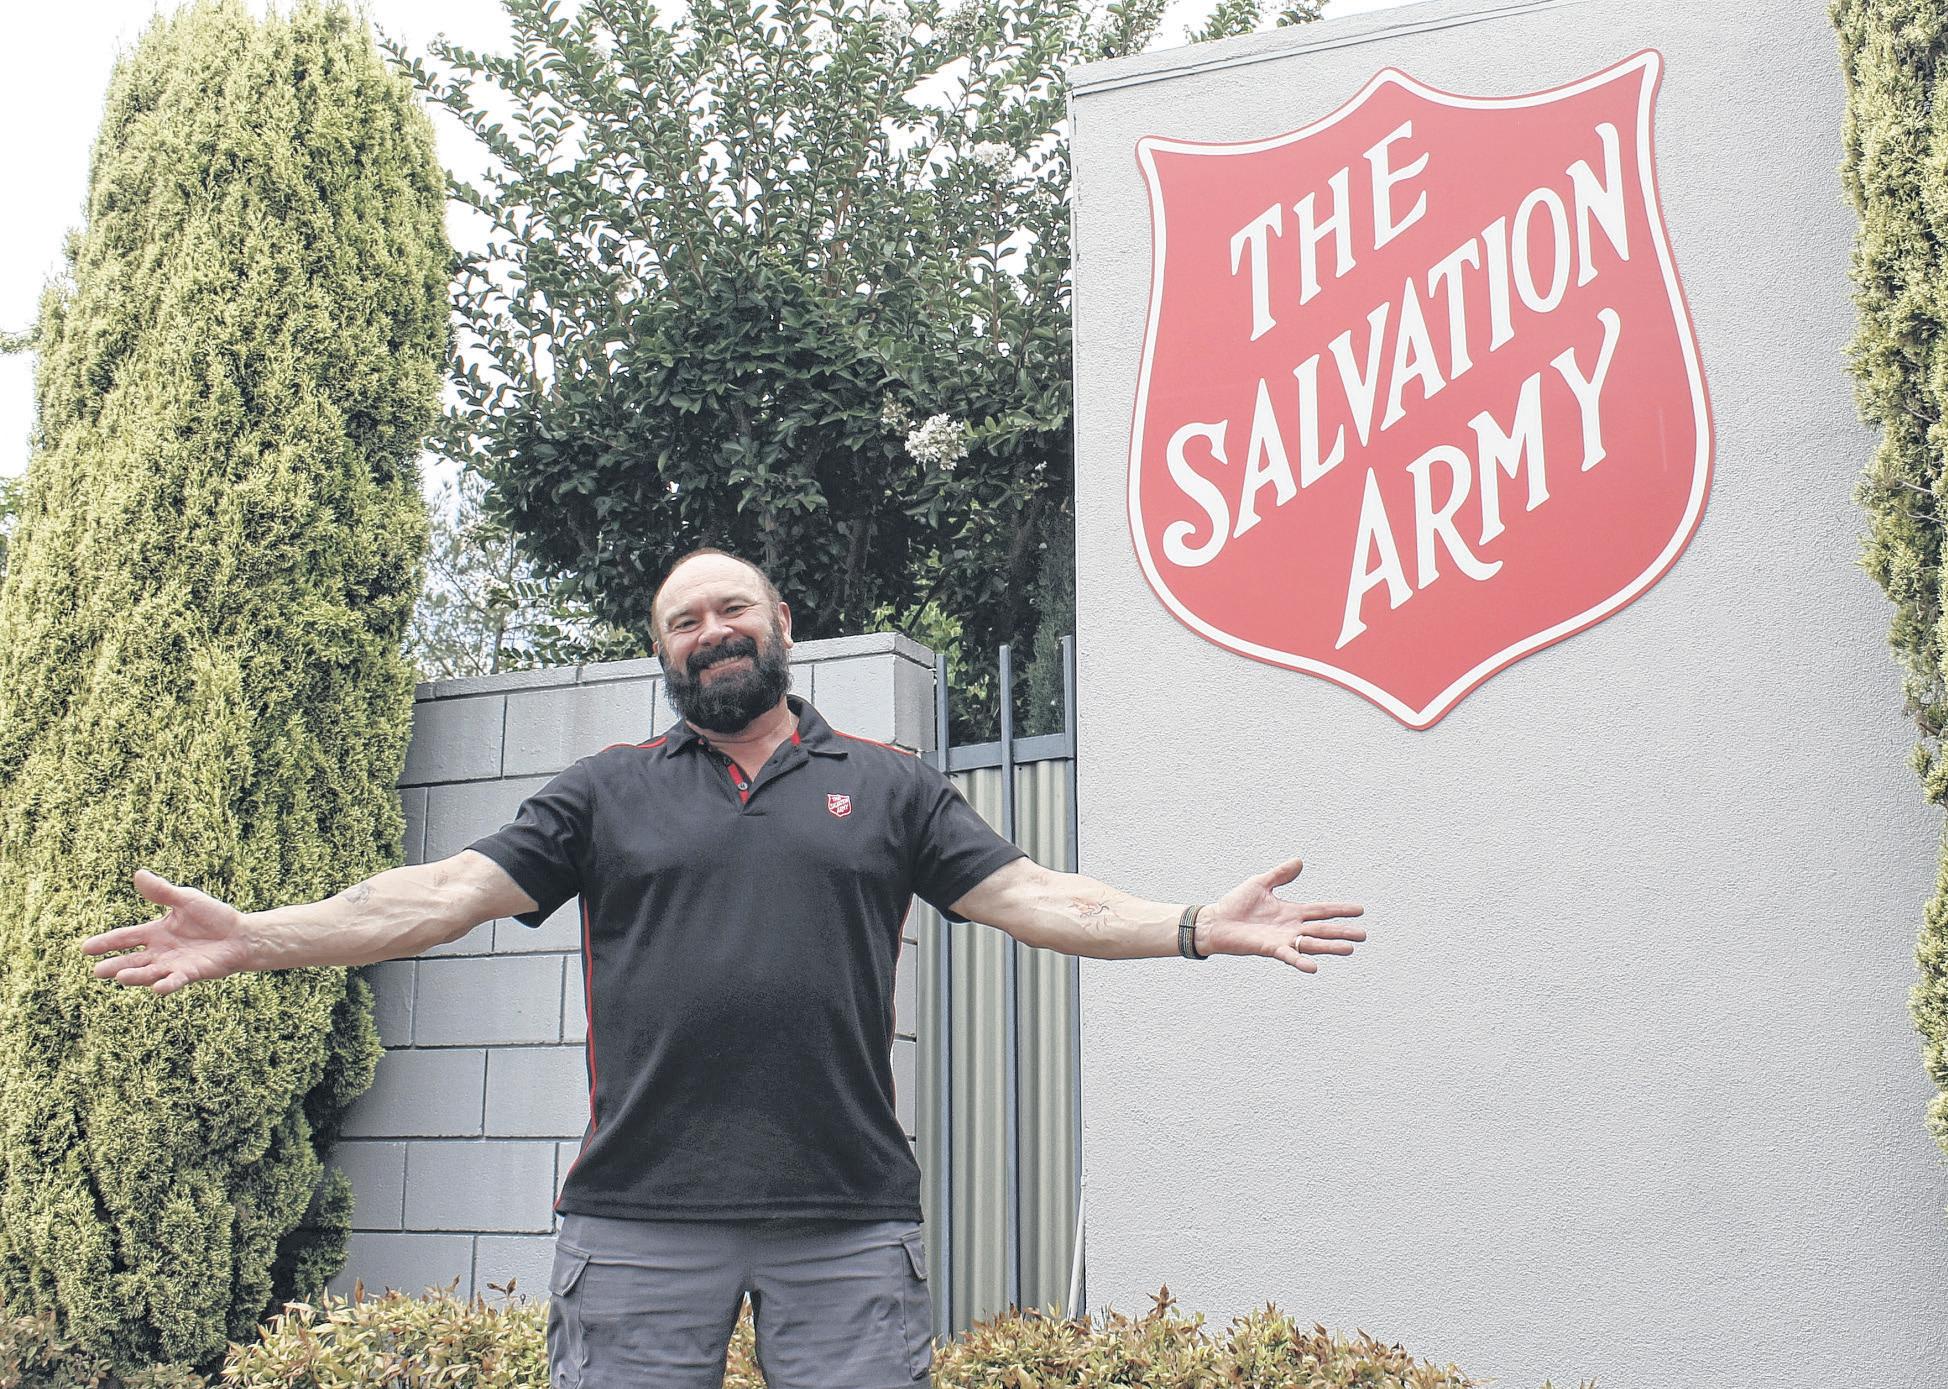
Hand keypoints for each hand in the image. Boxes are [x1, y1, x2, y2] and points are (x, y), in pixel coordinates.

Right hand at [79, 870, 254, 995]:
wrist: (241, 934)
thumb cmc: (214, 916)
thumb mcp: (186, 900)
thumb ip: (162, 892)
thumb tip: (139, 874)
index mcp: (155, 932)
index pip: (125, 938)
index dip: (106, 942)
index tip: (85, 949)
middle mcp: (160, 951)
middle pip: (131, 961)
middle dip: (115, 966)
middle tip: (97, 972)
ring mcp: (174, 965)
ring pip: (149, 973)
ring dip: (136, 976)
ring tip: (121, 977)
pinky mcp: (191, 973)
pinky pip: (176, 981)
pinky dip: (166, 985)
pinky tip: (157, 988)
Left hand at [1200, 857, 1364, 972]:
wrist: (1215, 922)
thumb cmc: (1235, 904)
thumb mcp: (1260, 883)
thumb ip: (1280, 875)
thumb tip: (1300, 861)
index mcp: (1291, 912)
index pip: (1321, 910)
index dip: (1340, 910)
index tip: (1360, 910)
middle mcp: (1291, 927)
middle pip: (1322, 929)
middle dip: (1342, 932)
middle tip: (1364, 936)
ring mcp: (1282, 939)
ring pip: (1312, 944)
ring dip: (1330, 947)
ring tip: (1349, 949)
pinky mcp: (1270, 948)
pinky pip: (1288, 956)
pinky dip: (1300, 961)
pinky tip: (1314, 967)